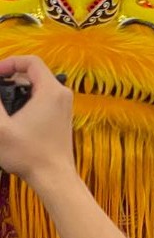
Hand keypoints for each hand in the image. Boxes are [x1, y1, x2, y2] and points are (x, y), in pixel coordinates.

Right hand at [0, 56, 73, 186]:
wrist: (53, 175)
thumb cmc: (28, 153)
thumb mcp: (1, 128)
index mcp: (51, 90)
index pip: (31, 62)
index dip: (9, 63)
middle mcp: (62, 93)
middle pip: (33, 73)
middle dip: (10, 77)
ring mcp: (63, 105)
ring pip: (36, 87)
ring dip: (16, 90)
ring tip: (0, 104)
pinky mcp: (60, 116)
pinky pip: (42, 98)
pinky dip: (25, 100)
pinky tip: (10, 115)